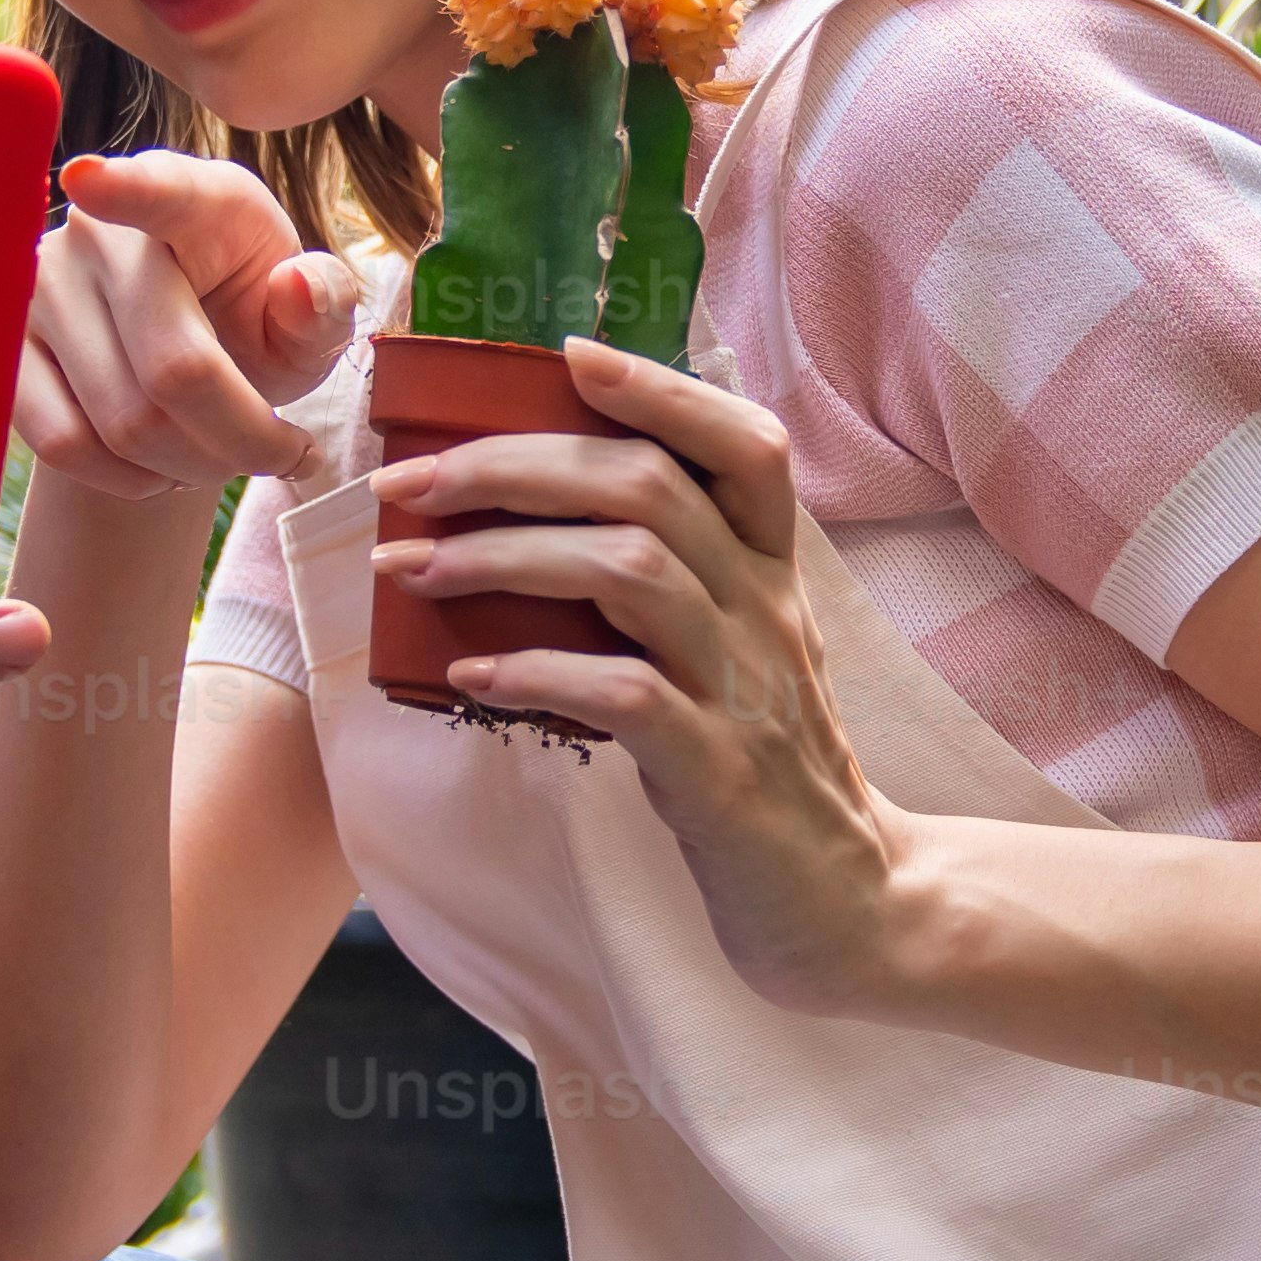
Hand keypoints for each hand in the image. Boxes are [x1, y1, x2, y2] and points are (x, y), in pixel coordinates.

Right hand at [24, 150, 383, 507]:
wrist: (180, 368)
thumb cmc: (250, 327)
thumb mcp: (305, 320)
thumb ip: (324, 304)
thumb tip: (299, 287)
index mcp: (198, 202)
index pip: (160, 194)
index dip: (125, 189)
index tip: (90, 180)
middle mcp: (102, 233)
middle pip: (174, 369)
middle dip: (242, 441)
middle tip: (279, 455)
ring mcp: (40, 289)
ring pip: (122, 423)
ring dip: (190, 467)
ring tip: (217, 454)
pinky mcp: (5, 349)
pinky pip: (64, 442)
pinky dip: (127, 479)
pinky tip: (158, 467)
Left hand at [369, 334, 915, 1008]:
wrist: (850, 907)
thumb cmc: (761, 767)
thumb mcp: (731, 654)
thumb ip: (665, 586)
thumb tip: (529, 526)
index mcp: (771, 574)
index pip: (744, 444)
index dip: (661, 389)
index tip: (565, 354)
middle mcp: (765, 613)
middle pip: (650, 487)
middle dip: (517, 466)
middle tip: (410, 485)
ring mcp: (746, 690)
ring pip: (634, 571)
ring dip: (507, 557)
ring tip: (415, 571)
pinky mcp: (719, 776)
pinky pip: (627, 696)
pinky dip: (538, 670)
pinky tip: (473, 673)